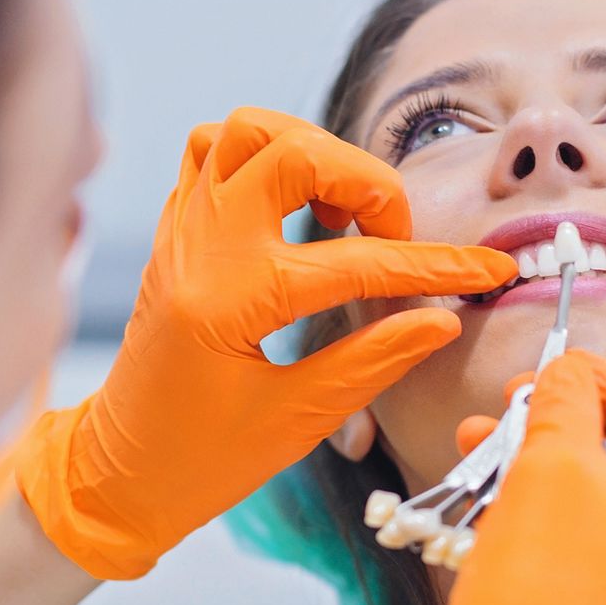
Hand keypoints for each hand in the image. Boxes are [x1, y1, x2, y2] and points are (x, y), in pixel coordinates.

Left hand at [13, 107, 518, 579]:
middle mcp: (199, 249)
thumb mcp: (297, 423)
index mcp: (230, 302)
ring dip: (311, 151)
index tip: (489, 269)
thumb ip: (373, 361)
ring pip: (245, 130)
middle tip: (392, 235)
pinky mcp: (173, 231)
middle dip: (365, 181)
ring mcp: (180, 231)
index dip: (434, 266)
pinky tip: (295, 203)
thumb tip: (443, 319)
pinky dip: (261, 155)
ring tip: (343, 209)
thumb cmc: (201, 462)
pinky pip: (209, 150)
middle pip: (293, 151)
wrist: (116, 473)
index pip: (354, 262)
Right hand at [391, 350, 605, 604]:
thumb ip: (565, 404)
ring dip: (555, 483)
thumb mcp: (550, 471)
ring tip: (485, 457)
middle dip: (572, 436)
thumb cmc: (541, 599)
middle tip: (516, 412)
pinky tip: (499, 512)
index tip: (559, 373)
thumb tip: (569, 374)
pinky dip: (562, 537)